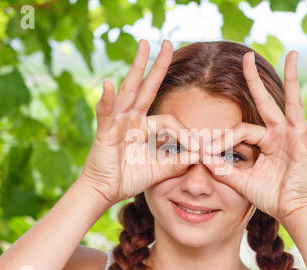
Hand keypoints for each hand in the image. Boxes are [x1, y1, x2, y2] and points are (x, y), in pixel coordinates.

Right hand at [79, 39, 198, 205]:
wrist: (106, 191)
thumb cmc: (129, 178)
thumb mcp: (160, 169)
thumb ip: (179, 161)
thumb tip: (202, 155)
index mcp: (143, 125)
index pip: (169, 120)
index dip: (185, 134)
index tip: (198, 149)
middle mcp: (130, 118)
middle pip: (146, 87)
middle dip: (157, 66)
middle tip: (167, 42)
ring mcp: (116, 122)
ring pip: (128, 90)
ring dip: (136, 67)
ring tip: (144, 45)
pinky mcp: (104, 132)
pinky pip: (105, 114)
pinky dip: (106, 100)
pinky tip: (109, 85)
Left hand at [203, 51, 306, 223]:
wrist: (289, 211)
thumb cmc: (268, 195)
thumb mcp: (241, 181)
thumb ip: (223, 170)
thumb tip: (201, 157)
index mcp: (263, 139)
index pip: (239, 130)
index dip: (223, 141)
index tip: (205, 152)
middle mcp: (278, 133)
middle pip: (265, 101)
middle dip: (255, 80)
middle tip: (247, 56)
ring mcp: (294, 137)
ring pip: (292, 104)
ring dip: (292, 79)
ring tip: (293, 55)